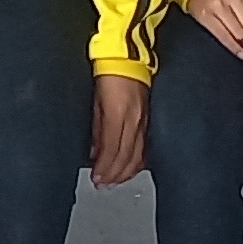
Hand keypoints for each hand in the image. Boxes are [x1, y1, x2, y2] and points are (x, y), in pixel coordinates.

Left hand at [89, 71, 150, 186]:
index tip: (96, 178)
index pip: (112, 149)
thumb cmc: (107, 74)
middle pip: (126, 156)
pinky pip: (145, 146)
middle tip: (103, 185)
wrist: (127, 58)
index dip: (104, 167)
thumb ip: (96, 129)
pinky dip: (138, 161)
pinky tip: (132, 168)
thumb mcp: (95, 102)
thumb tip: (94, 152)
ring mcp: (144, 120)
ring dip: (126, 171)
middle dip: (114, 174)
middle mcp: (133, 119)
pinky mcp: (148, 119)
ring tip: (115, 181)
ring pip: (138, 155)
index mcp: (117, 113)